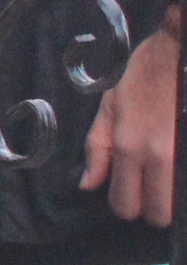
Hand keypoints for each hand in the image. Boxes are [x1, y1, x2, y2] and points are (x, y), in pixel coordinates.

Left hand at [84, 13, 178, 227]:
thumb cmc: (144, 74)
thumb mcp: (109, 105)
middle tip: (153, 189)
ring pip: (181, 205)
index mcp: (129, 147)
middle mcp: (160, 156)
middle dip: (154, 209)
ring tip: (168, 179)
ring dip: (174, 199)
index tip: (131, 192)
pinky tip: (179, 168)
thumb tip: (87, 185)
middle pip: (159, 215)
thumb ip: (98, 148)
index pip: (125, 206)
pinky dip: (184, 181)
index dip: (126, 205)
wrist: (180, 50)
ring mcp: (184, 154)